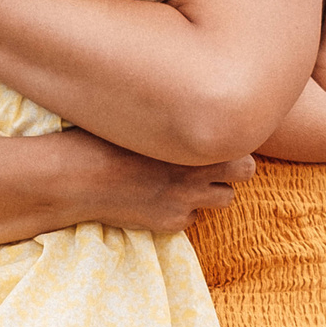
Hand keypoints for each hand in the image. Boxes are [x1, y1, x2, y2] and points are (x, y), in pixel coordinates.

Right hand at [71, 131, 255, 232]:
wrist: (78, 177)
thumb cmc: (103, 137)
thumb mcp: (144, 119)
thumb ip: (175, 118)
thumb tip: (191, 104)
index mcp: (194, 139)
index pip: (243, 141)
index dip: (232, 139)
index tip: (217, 137)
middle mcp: (197, 170)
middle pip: (247, 171)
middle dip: (234, 167)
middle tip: (213, 161)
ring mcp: (186, 199)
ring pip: (225, 199)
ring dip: (211, 190)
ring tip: (185, 180)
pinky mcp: (171, 223)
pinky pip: (191, 218)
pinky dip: (181, 210)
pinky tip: (158, 198)